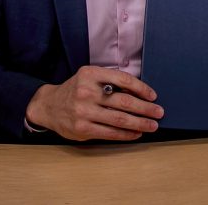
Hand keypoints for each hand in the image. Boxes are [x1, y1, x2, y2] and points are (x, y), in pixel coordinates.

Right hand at [25, 65, 162, 141]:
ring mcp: (84, 111)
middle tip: (158, 112)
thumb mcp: (88, 77)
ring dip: (140, 123)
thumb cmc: (74, 90)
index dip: (141, 88)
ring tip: (152, 125)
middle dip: (145, 108)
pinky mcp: (82, 128)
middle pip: (124, 101)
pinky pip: (110, 133)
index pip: (123, 79)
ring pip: (119, 119)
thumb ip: (109, 81)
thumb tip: (139, 92)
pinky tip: (136, 133)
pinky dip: (126, 134)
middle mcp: (86, 91)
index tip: (152, 95)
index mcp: (90, 73)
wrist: (48, 106)